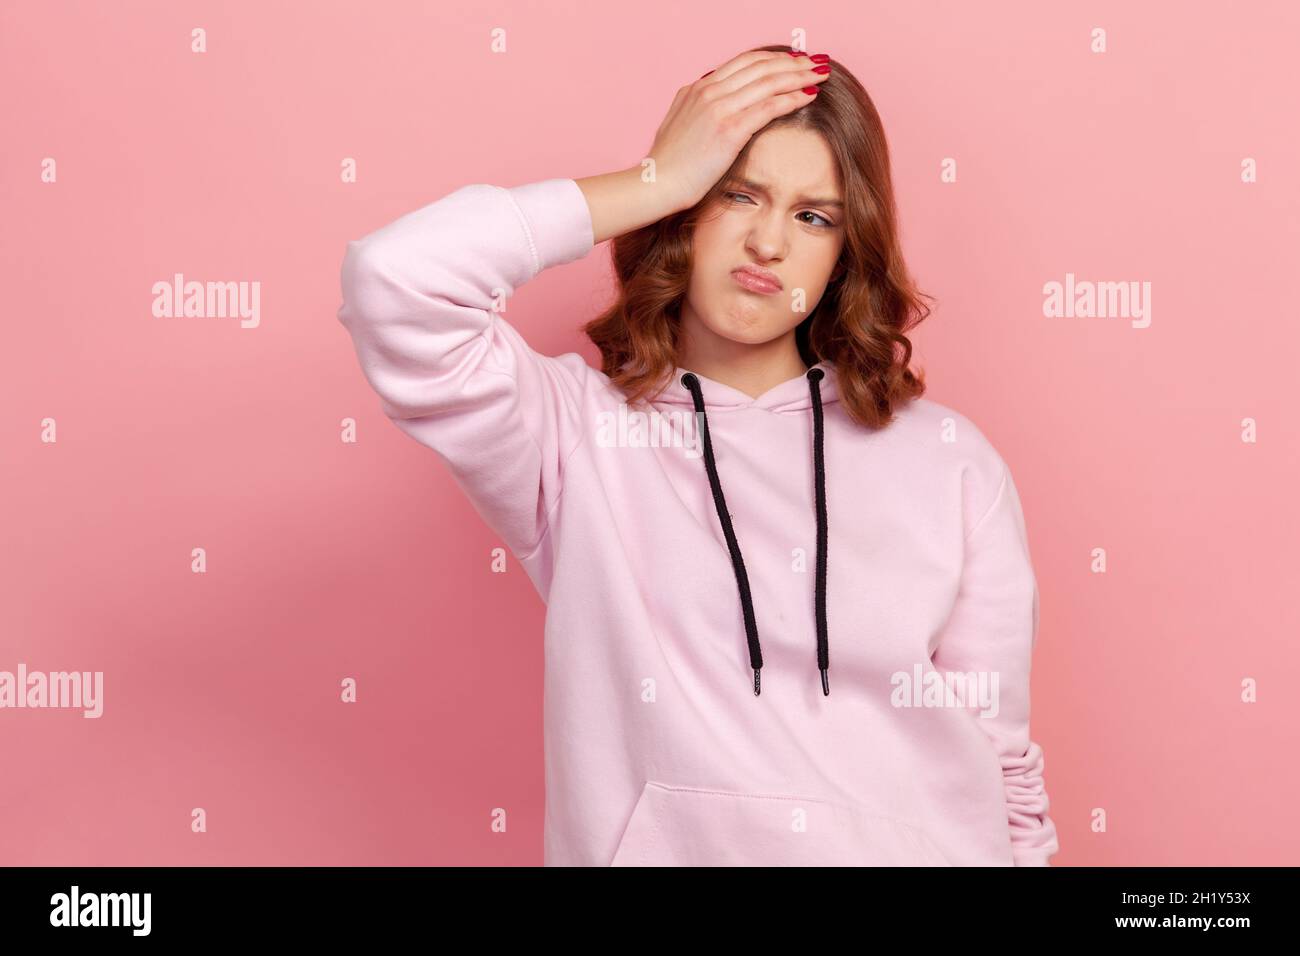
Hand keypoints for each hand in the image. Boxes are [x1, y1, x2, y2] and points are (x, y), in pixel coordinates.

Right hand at [648, 50, 829, 211]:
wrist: (656, 183)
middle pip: (760, 66)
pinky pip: (768, 106)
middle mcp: (709, 91)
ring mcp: (719, 108)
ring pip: (768, 81)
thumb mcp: (678, 125)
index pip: (743, 62)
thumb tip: (712, 100)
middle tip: (814, 63)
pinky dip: (791, 98)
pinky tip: (808, 96)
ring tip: (820, 75)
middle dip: (792, 62)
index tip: (792, 61)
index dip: (772, 59)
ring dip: (799, 76)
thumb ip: (697, 108)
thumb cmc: (668, 165)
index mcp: (698, 88)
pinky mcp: (729, 129)